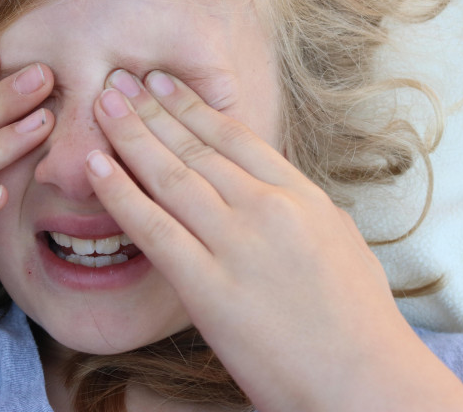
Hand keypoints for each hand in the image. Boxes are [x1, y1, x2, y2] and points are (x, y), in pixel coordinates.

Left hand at [84, 69, 462, 411]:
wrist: (366, 383)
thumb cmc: (361, 320)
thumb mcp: (341, 241)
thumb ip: (302, 205)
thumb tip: (273, 182)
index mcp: (300, 194)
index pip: (234, 136)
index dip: (190, 105)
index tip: (162, 83)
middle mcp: (266, 208)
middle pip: (195, 147)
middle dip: (150, 110)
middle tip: (117, 80)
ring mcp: (236, 245)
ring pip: (170, 176)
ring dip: (130, 135)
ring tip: (101, 105)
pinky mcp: (208, 288)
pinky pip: (154, 229)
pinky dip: (120, 194)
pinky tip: (96, 166)